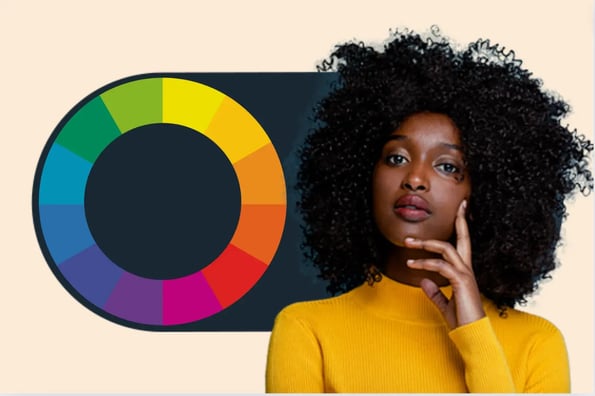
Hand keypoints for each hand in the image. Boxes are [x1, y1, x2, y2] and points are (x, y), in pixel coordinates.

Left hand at [404, 200, 484, 328]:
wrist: (472, 335)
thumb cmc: (461, 320)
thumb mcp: (444, 304)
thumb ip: (435, 292)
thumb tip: (423, 282)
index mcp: (464, 272)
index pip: (463, 243)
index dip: (463, 224)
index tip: (462, 206)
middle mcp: (467, 269)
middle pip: (462, 238)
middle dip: (455, 221)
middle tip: (435, 213)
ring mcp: (466, 275)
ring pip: (447, 249)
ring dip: (425, 245)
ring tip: (407, 245)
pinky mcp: (461, 282)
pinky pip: (441, 266)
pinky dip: (425, 263)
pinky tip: (412, 265)